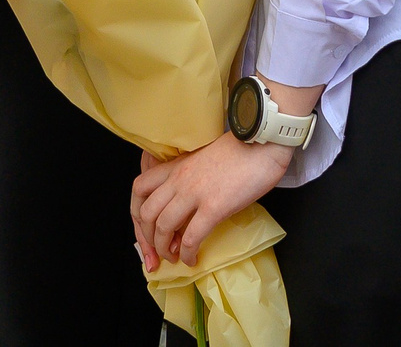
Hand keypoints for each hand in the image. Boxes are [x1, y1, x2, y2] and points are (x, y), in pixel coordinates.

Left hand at [129, 134, 294, 270]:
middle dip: (147, 240)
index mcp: (176, 166)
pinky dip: (188, 253)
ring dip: (164, 249)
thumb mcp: (204, 159)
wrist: (263, 142)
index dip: (137, 217)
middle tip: (158, 253)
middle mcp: (179, 179)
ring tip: (174, 258)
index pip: (139, 190)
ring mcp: (195, 193)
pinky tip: (193, 258)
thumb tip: (186, 205)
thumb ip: (189, 177)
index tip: (146, 234)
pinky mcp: (214, 206)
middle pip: (145, 213)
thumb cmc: (241, 150)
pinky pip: (191, 237)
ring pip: (163, 227)